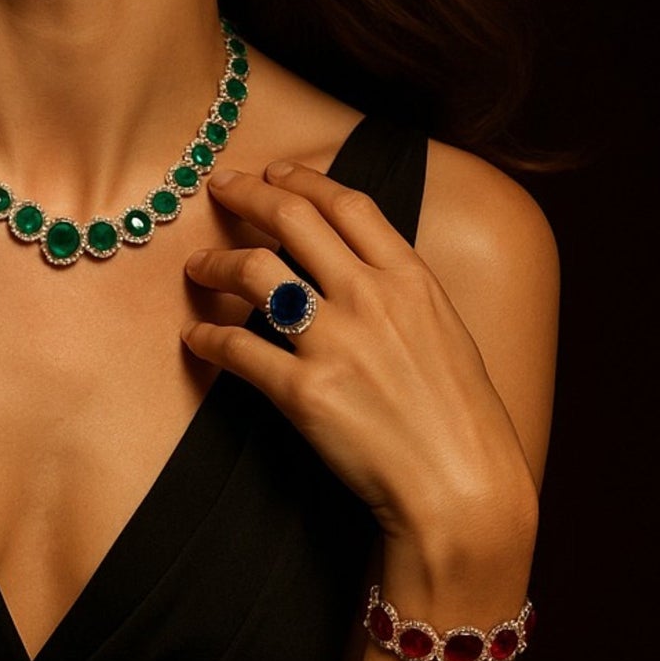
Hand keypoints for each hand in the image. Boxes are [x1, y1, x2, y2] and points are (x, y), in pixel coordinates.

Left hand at [180, 164, 537, 557]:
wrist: (462, 488)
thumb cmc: (462, 421)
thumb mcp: (448, 335)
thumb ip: (404, 295)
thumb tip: (361, 268)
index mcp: (412, 281)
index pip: (347, 205)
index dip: (302, 180)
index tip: (272, 172)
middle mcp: (370, 299)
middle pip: (291, 219)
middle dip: (244, 195)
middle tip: (217, 189)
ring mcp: (334, 342)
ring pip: (252, 271)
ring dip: (214, 263)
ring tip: (197, 268)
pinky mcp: (302, 391)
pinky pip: (235, 348)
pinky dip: (207, 338)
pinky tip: (196, 338)